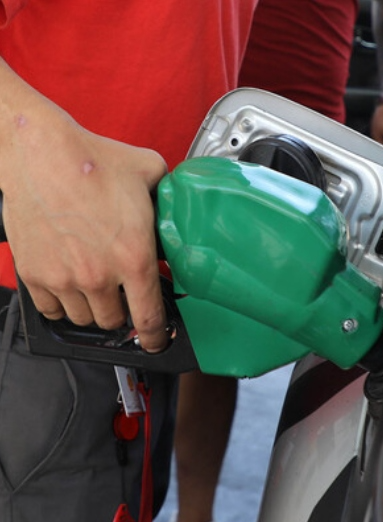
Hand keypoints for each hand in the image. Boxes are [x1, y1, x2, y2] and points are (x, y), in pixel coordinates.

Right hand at [0, 106, 169, 351]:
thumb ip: (168, 199)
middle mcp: (99, 275)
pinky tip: (70, 290)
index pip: (150, 318)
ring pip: (84, 319)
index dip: (158, 336)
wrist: (39, 152)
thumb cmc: (93, 160)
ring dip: (94, 311)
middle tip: (125, 298)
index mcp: (134, 257)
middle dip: (124, 313)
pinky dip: (61, 306)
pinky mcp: (34, 273)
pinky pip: (50, 309)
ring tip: (98, 292)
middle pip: (116, 321)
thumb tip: (179, 206)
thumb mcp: (152, 173)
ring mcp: (63, 278)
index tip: (158, 340)